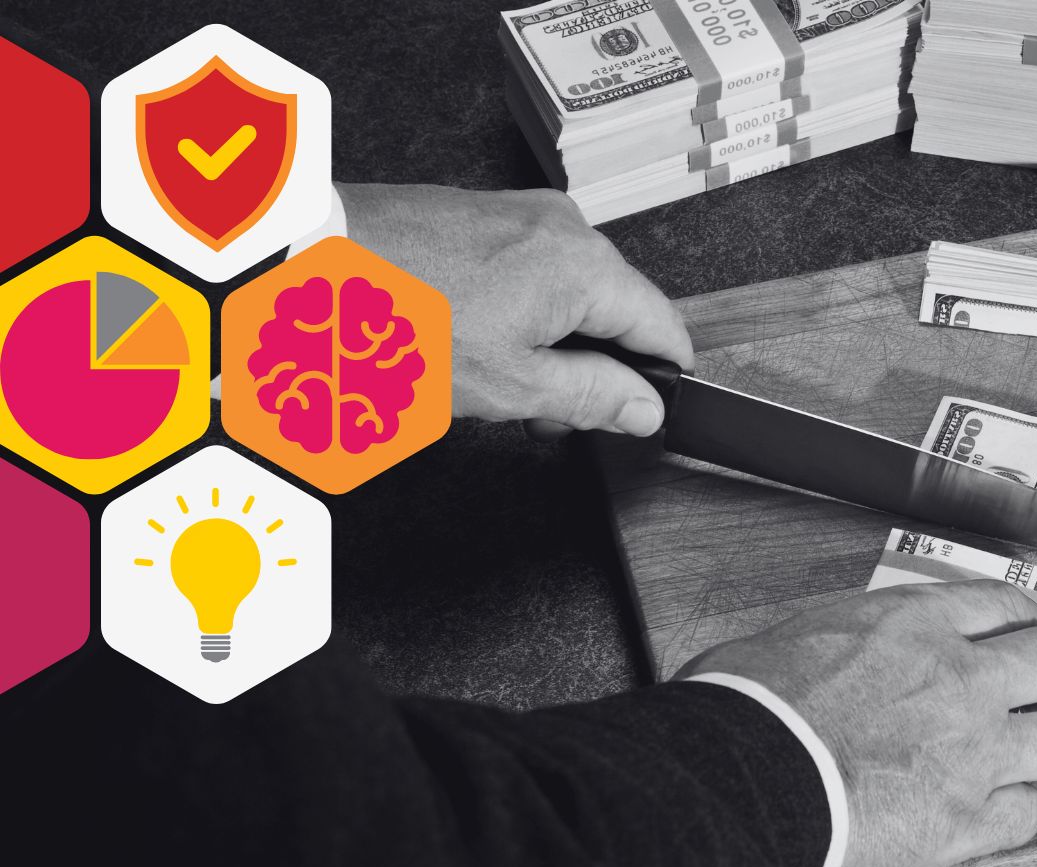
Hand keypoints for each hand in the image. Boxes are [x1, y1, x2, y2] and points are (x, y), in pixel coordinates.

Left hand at [338, 183, 692, 435]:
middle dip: (592, 370)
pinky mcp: (483, 214)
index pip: (664, 326)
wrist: (308, 263)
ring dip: (551, 348)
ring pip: (571, 295)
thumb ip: (591, 396)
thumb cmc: (396, 321)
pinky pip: (531, 271)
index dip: (660, 381)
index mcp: (587, 266)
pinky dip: (519, 315)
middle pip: (616, 311)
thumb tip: (646, 406)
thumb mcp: (507, 384)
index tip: (643, 417)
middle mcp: (565, 228)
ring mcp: (522, 214)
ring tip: (496, 388)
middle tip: (543, 418)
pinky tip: (474, 345)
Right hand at [675, 581, 1036, 866]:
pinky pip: (1025, 816)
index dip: (1024, 620)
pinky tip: (996, 811)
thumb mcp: (792, 638)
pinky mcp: (963, 823)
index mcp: (912, 624)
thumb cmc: (748, 710)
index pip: (1004, 604)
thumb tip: (819, 657)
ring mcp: (971, 752)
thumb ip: (835, 643)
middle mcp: (958, 679)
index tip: (1024, 633)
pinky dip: (1015, 812)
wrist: (740, 781)